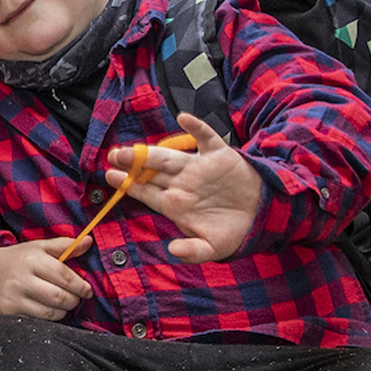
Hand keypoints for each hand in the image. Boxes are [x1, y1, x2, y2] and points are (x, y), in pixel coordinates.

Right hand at [0, 237, 91, 320]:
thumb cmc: (19, 259)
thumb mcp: (39, 247)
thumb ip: (65, 245)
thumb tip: (89, 241)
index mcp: (32, 259)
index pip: (64, 276)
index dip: (80, 286)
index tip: (87, 290)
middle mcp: (21, 279)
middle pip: (59, 297)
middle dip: (74, 300)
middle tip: (76, 298)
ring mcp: (14, 298)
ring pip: (50, 312)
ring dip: (63, 311)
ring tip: (63, 304)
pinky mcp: (8, 312)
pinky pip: (38, 321)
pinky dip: (49, 318)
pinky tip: (49, 310)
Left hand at [119, 114, 267, 263]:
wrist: (261, 215)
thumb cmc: (231, 231)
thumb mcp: (212, 248)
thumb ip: (192, 251)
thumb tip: (173, 251)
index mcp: (175, 204)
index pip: (146, 192)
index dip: (128, 184)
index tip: (110, 176)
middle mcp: (182, 182)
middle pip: (151, 171)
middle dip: (132, 163)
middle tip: (112, 156)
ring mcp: (198, 168)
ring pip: (170, 156)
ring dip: (151, 150)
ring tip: (132, 146)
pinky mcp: (219, 155)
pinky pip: (205, 138)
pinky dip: (196, 127)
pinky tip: (184, 118)